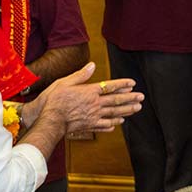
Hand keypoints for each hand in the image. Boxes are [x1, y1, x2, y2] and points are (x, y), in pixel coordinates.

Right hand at [26, 62, 141, 132]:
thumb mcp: (65, 82)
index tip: (132, 83)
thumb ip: (81, 75)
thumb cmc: (54, 100)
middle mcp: (94, 104)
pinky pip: (104, 124)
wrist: (50, 121)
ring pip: (114, 113)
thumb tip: (92, 65)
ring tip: (137, 108)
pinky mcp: (89, 126)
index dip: (122, 85)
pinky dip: (113, 123)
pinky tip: (119, 122)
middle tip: (141, 97)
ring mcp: (93, 116)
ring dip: (127, 110)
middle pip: (116, 100)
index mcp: (89, 92)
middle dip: (130, 98)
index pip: (110, 86)